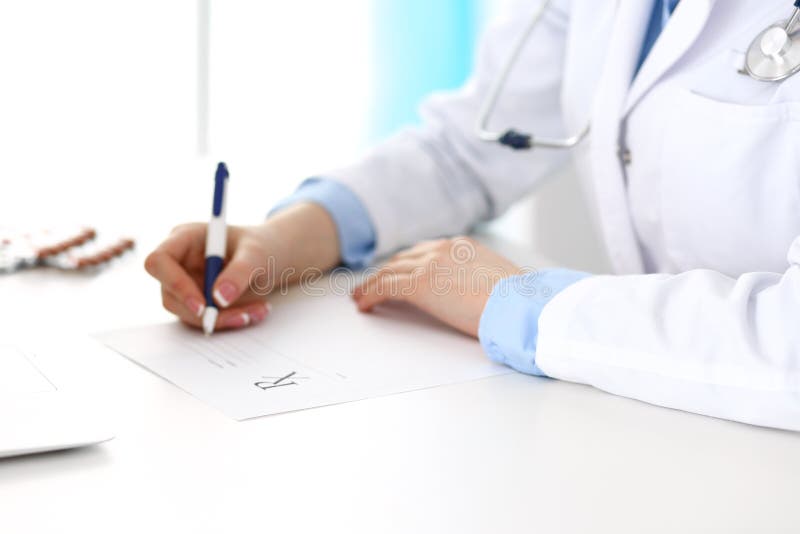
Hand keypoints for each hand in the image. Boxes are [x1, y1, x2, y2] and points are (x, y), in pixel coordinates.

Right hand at [145, 203, 340, 330]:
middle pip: (170, 294)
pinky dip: (228, 321)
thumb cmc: (262, 247)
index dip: (174, 284)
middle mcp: (179, 261)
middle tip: (240, 317)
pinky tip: (254, 313)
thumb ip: (240, 271)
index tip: (202, 306)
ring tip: (257, 311)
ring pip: (188, 313)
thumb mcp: (257, 254)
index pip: (160, 261)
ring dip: (222, 319)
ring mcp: (185, 282)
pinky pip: (204, 319)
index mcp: (185, 237)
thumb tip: (219, 298)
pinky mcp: (197, 300)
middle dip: (204, 312)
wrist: (273, 258)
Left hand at [352, 237, 521, 336]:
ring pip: (389, 271)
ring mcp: (430, 263)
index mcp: (463, 245)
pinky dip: (371, 295)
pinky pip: (385, 287)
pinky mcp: (420, 283)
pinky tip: (364, 305)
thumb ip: (478, 280)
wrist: (519, 303)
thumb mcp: (497, 281)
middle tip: (371, 284)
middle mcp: (443, 248)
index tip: (397, 273)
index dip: (407, 264)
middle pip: (403, 259)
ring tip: (359, 297)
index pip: (425, 252)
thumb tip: (475, 295)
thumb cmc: (517, 301)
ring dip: (371, 284)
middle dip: (385, 272)